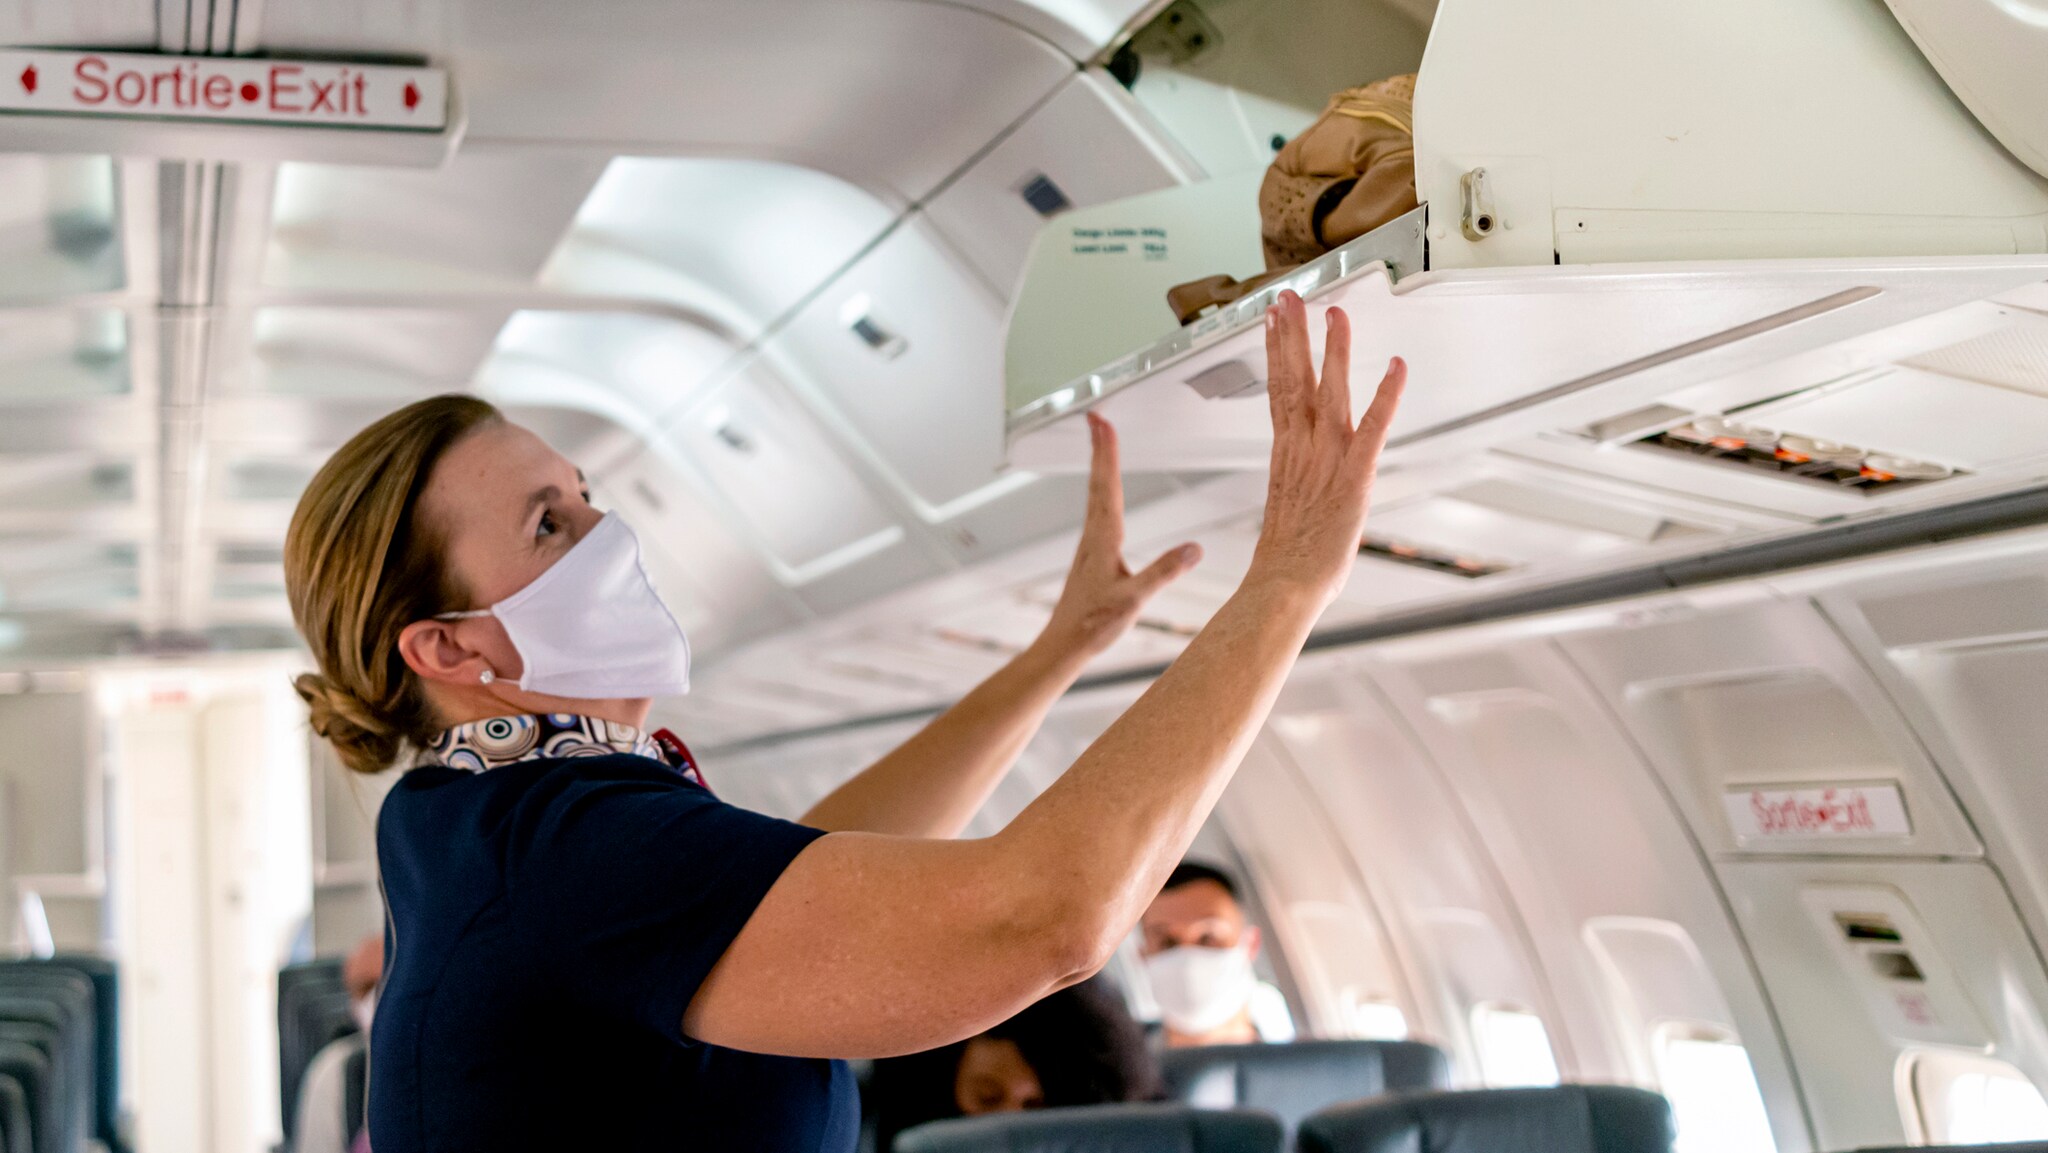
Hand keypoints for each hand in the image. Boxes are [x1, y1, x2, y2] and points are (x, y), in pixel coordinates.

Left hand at [1037, 413, 1201, 660]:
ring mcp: (1089, 545)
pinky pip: (1097, 512)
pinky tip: (1106, 495)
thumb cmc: (1093, 625)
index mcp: (1103, 540)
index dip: (1107, 453)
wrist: (1064, 645)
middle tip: (1097, 417)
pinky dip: (1102, 490)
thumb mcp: (1135, 599)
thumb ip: (1165, 572)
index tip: (1103, 423)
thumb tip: (1196, 548)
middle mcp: (1093, 537)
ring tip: (1102, 443)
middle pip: (1098, 483)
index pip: (1107, 487)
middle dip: (1101, 448)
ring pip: (1095, 495)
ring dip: (1100, 466)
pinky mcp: (1091, 556)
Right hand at [1247, 291, 1406, 606]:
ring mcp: (1328, 458)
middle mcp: (1302, 448)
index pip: (1277, 391)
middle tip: (1289, 298)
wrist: (1285, 585)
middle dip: (1291, 334)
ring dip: (1333, 349)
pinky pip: (1374, 426)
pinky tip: (1396, 367)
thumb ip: (1297, 490)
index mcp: (1285, 455)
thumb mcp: (1289, 514)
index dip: (1275, 352)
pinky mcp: (1355, 474)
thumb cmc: (1287, 562)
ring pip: (1330, 390)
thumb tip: (1300, 491)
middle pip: (1293, 379)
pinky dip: (1387, 394)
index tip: (1270, 322)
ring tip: (1333, 313)